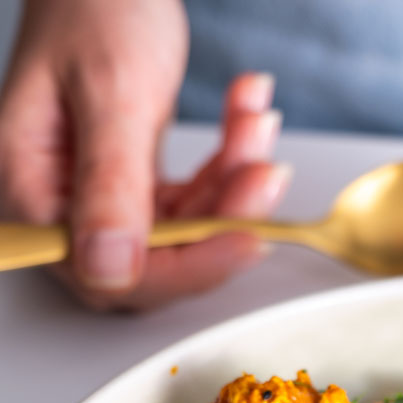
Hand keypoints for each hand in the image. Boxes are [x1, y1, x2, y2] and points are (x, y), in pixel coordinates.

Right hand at [0, 0, 290, 308]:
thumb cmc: (92, 3)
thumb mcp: (111, 89)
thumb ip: (110, 183)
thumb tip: (108, 269)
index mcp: (32, 189)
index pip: (108, 270)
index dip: (184, 264)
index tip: (244, 239)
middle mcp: (62, 207)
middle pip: (156, 258)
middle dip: (220, 216)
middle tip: (265, 173)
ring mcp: (102, 201)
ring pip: (186, 231)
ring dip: (234, 182)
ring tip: (256, 122)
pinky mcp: (137, 188)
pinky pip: (195, 202)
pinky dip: (229, 164)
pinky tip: (247, 116)